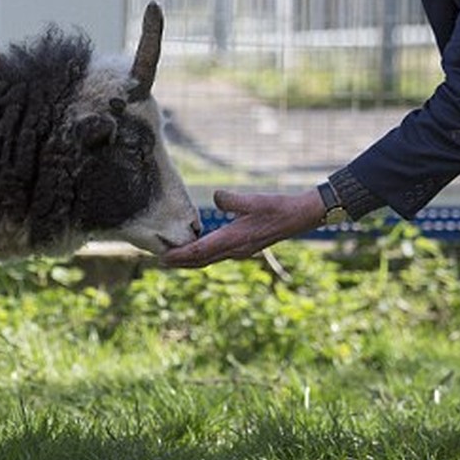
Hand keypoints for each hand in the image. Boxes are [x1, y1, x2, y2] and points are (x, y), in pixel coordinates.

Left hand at [160, 189, 325, 267]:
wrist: (299, 217)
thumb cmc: (277, 207)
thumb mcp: (253, 200)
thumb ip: (231, 199)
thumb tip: (215, 196)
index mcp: (234, 240)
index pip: (200, 252)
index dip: (180, 255)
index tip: (163, 257)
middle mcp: (235, 250)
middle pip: (200, 261)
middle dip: (180, 262)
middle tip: (160, 260)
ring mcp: (239, 251)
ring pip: (209, 260)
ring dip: (190, 260)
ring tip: (174, 258)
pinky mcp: (244, 247)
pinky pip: (217, 255)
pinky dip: (203, 255)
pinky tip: (198, 249)